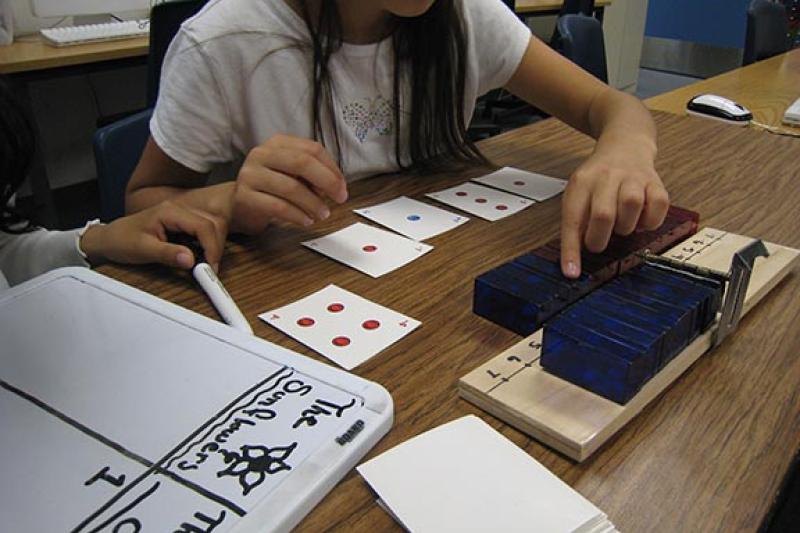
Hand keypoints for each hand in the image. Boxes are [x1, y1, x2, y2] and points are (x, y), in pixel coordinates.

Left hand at [79, 201, 227, 270]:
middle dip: (215, 247)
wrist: (108, 239)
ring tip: (203, 265)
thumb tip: (191, 260)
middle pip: (213, 224)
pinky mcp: (182, 225)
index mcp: (170, 211)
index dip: (212, 247)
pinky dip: (205, 247)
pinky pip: (202, 233)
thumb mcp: (142, 250)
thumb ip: (167, 254)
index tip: (211, 267)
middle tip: (209, 269)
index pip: (203, 226)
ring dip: (212, 247)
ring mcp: (182, 216)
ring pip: (211, 228)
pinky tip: (197, 259)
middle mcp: (179, 210)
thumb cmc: (121, 241)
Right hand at [230, 134, 347, 233]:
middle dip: (327, 182)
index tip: (342, 187)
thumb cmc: (272, 188)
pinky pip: (278, 206)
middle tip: (340, 198)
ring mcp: (250, 174)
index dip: (332, 168)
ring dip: (313, 203)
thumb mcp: (293, 175)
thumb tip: (337, 186)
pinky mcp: (244, 196)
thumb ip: (313, 175)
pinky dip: (297, 215)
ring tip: (323, 213)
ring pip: (291, 187)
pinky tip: (306, 220)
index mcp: (277, 143)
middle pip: (301, 162)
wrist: (237, 204)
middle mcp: (262, 154)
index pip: (312, 149)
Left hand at [560, 148, 668, 277]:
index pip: (573, 220)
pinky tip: (641, 218)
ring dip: (626, 226)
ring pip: (631, 207)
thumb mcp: (578, 194)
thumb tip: (574, 262)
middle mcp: (606, 177)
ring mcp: (633, 178)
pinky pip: (658, 207)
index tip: (572, 272)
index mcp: (581, 182)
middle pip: (603, 214)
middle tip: (598, 242)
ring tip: (622, 224)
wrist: (624, 145)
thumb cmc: (598, 179)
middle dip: (600, 238)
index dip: (572, 249)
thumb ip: (577, 223)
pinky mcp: (656, 182)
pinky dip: (650, 221)